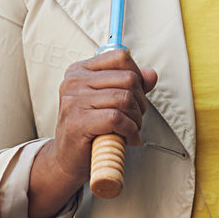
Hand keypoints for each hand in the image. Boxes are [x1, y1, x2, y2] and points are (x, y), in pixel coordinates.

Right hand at [29, 48, 155, 217]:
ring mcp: (74, 101)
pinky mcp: (78, 122)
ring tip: (130, 129)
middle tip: (134, 118)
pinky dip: (130, 131)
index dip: (137, 77)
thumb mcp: (108, 101)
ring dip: (136, 119)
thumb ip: (130, 85)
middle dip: (140, 102)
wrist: (66, 160)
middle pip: (128, 79)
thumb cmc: (89, 129)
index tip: (135, 96)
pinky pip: (118, 119)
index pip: (121, 57)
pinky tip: (127, 139)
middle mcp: (74, 82)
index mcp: (80, 71)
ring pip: (125, 99)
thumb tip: (151, 74)